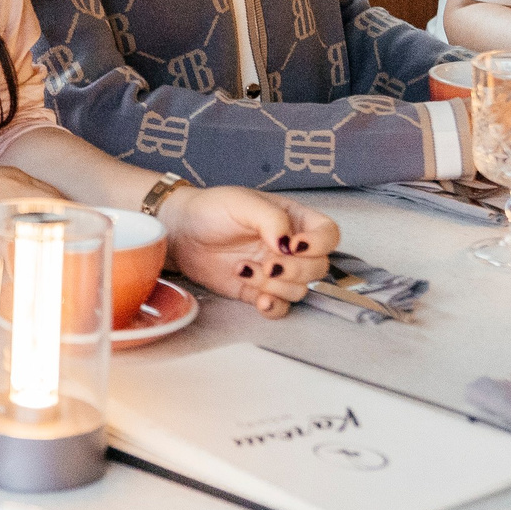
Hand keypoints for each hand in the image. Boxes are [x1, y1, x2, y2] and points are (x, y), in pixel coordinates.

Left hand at [161, 186, 337, 317]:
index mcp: (293, 220)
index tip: (295, 246)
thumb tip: (289, 243)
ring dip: (276, 286)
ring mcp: (275, 271)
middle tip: (268, 263)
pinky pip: (280, 307)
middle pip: (318, 268)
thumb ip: (271, 219)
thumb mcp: (242, 202)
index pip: (328, 234)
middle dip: (295, 270)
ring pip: (299, 289)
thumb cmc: (212, 209)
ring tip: (246, 270)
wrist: (182, 231)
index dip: (320, 244)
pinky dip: (274, 307)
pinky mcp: (257, 291)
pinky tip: (259, 299)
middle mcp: (289, 248)